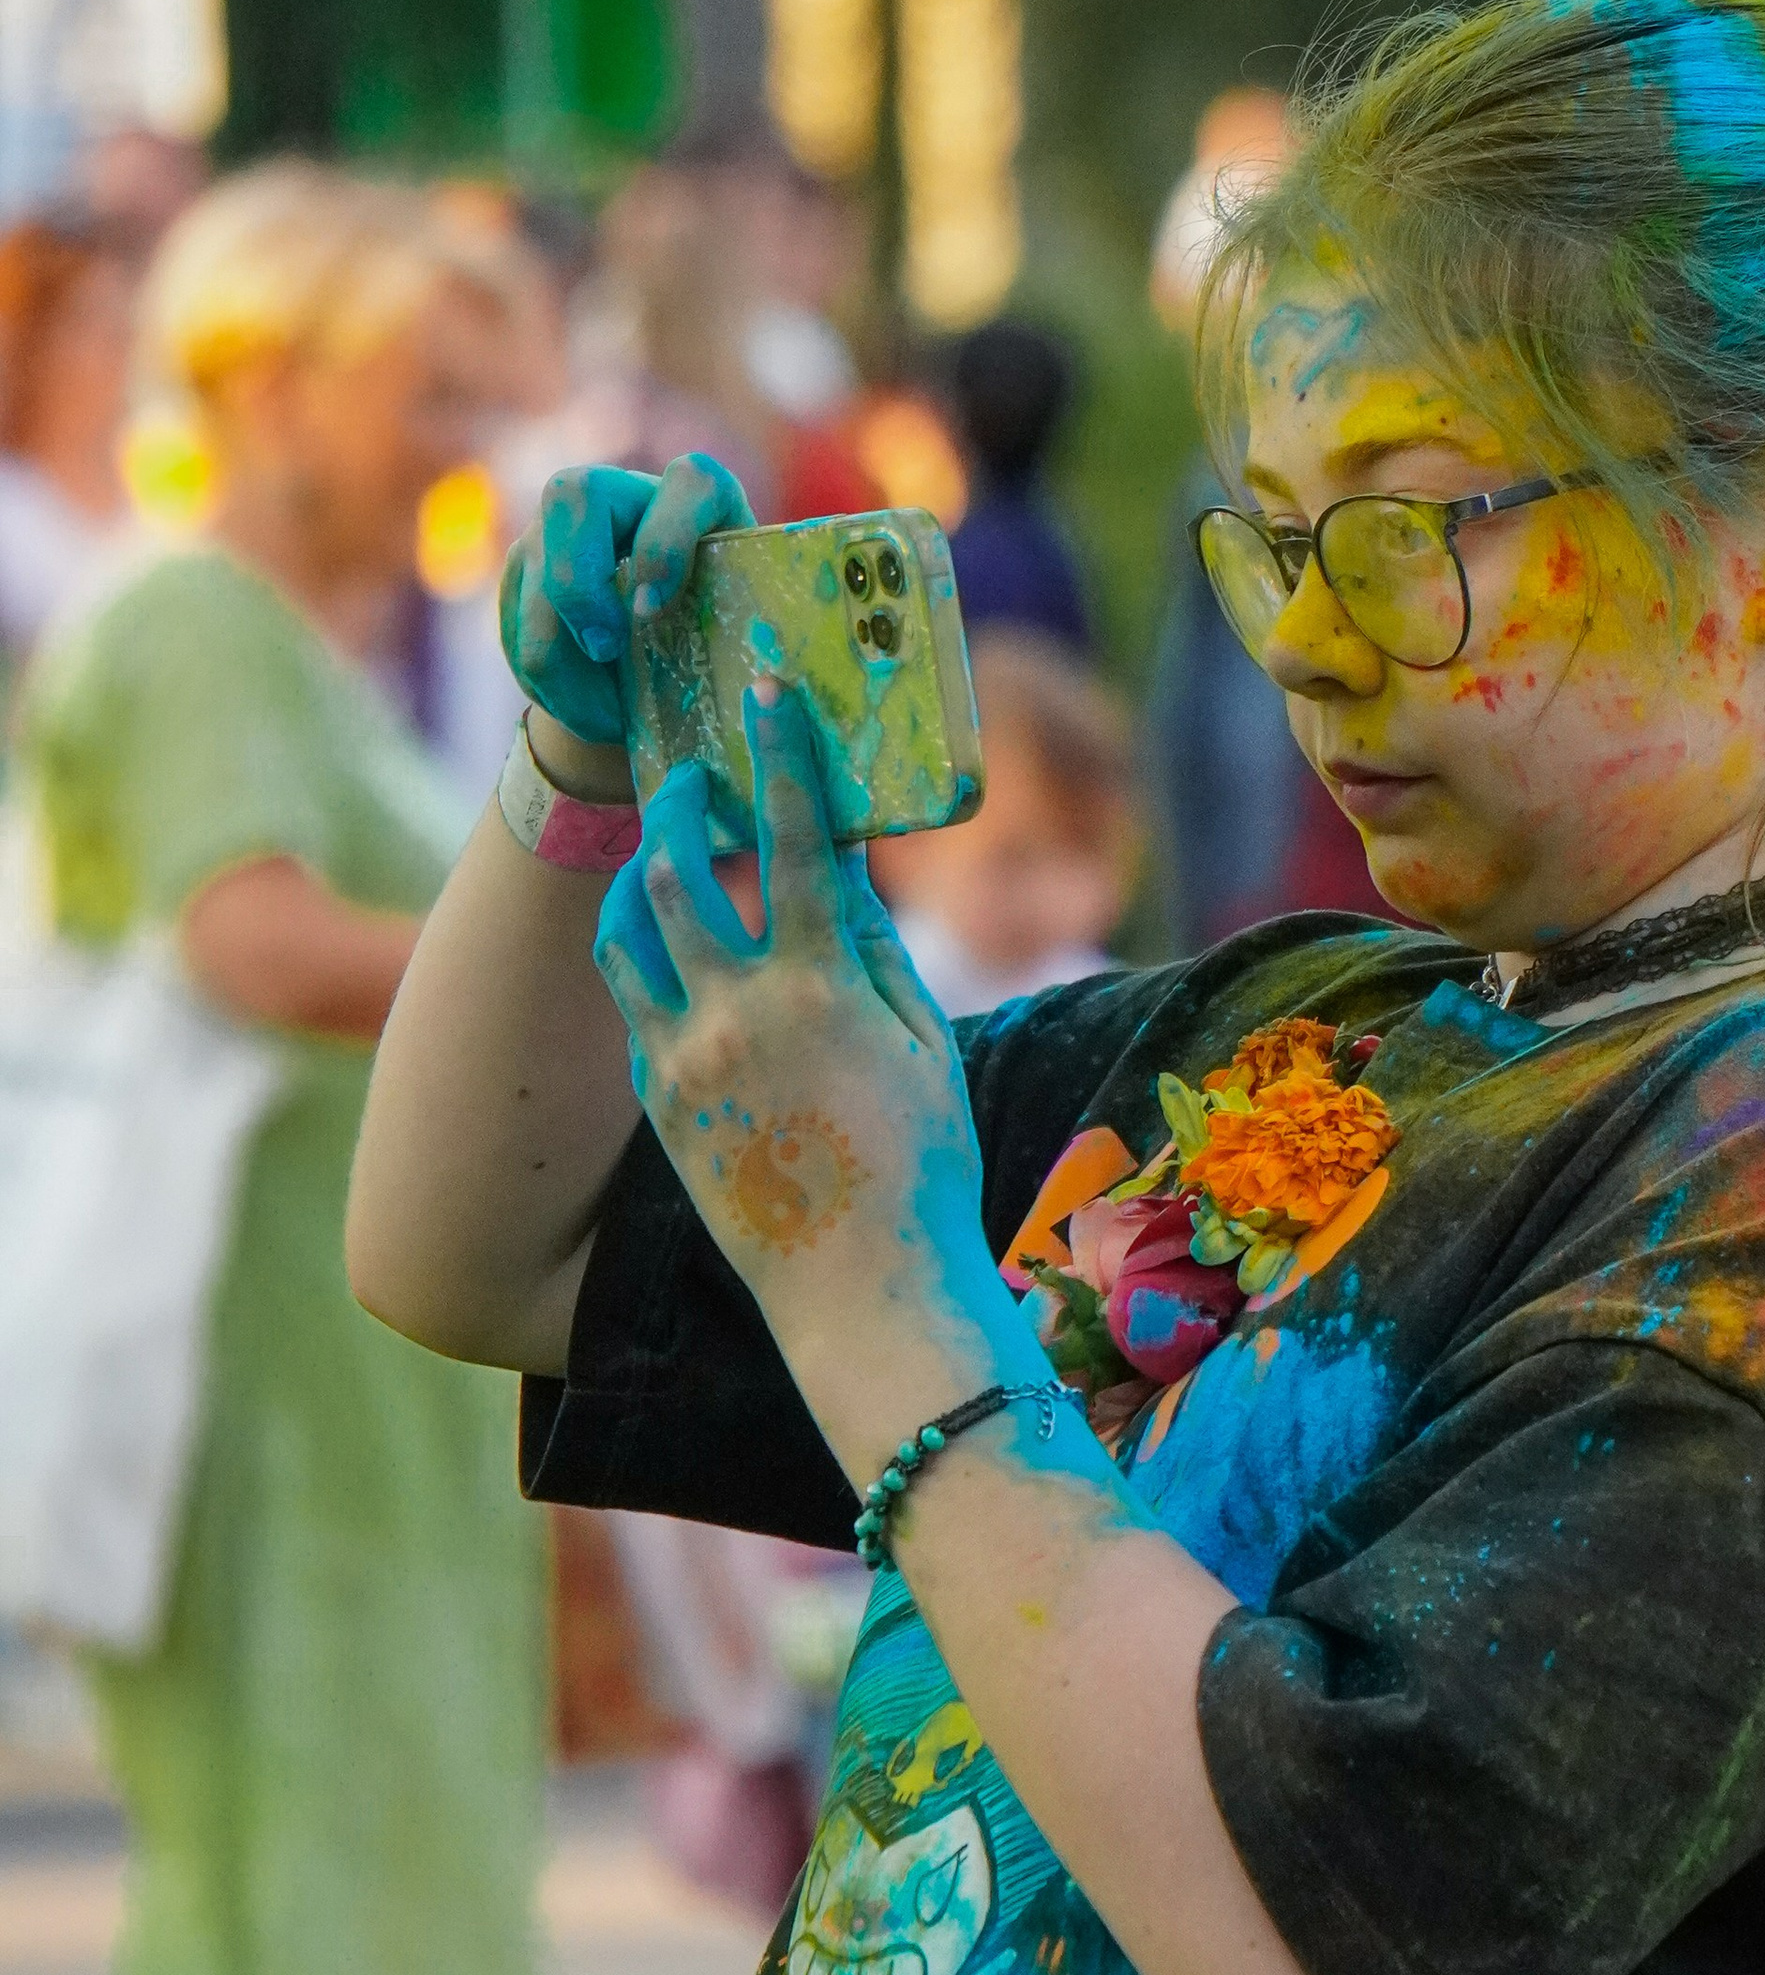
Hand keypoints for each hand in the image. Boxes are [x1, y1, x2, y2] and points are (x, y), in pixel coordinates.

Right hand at [497, 454, 754, 755]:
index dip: (666, 544)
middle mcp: (621, 491)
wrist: (671, 647)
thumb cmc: (727, 633)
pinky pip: (512, 626)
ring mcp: (560, 525)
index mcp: (701, 492)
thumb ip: (755, 627)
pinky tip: (587, 713)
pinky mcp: (524, 568)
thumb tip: (766, 683)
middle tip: (608, 650)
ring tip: (609, 719)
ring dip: (564, 664)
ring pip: (534, 581)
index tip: (654, 611)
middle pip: (572, 498)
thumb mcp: (749, 625)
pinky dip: (545, 683)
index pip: (690, 483)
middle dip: (580, 585)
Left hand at [591, 679, 1042, 1460]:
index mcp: (822, 988)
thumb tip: (840, 876)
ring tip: (663, 853)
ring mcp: (686, 1060)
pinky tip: (672, 951)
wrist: (860, 1289)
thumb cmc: (922, 1168)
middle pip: (678, 870)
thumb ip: (876, 953)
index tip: (765, 684)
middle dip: (681, 805)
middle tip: (692, 775)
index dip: (782, 752)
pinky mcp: (659, 1104)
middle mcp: (740, 1012)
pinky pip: (634, 1005)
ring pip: (629, 931)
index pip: (797, 838)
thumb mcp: (925, 1045)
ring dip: (641, 875)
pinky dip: (648, 961)